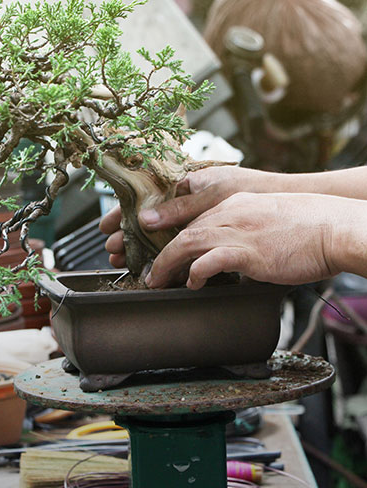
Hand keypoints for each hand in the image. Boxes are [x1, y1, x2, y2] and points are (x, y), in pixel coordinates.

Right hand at [99, 166, 267, 266]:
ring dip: (140, 246)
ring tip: (124, 261)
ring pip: (159, 233)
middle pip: (146, 218)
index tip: (105, 229)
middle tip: (111, 252)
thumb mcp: (210, 194)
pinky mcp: (207, 231)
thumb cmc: (249, 188)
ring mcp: (195, 216)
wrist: (286, 198)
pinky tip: (154, 262)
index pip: (142, 198)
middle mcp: (185, 200)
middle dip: (127, 235)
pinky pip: (178, 241)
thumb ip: (178, 209)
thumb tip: (144, 218)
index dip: (121, 214)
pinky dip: (163, 252)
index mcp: (183, 184)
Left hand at [145, 192, 364, 288]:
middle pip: (185, 231)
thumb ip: (245, 230)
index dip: (174, 238)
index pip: (194, 220)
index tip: (164, 255)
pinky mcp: (250, 250)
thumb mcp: (268, 219)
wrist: (336, 227)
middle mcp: (232, 212)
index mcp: (236, 204)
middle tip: (151, 273)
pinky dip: (197, 272)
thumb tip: (231, 256)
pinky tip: (193, 283)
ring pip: (189, 242)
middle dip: (163, 254)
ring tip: (158, 280)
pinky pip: (212, 259)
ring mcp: (240, 230)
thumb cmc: (308, 227)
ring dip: (169, 263)